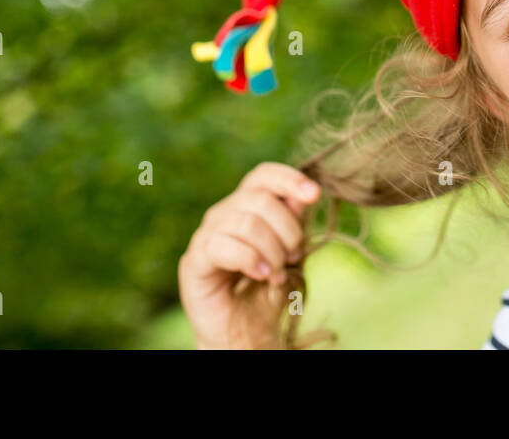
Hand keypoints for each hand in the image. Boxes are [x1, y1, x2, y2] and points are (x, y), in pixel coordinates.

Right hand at [177, 161, 320, 348]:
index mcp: (246, 206)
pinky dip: (250, 260)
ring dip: (272, 251)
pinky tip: (262, 276)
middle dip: (288, 230)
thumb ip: (293, 223)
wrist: (244, 333)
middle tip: (293, 257)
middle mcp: (223, 214)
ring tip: (277, 274)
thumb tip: (303, 196)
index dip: (289, 179)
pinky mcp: (194, 261)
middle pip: (261, 199)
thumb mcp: (288, 253)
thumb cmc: (266, 291)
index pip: (263, 175)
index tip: (314, 195)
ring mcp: (205, 235)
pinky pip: (222, 246)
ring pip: (246, 222)